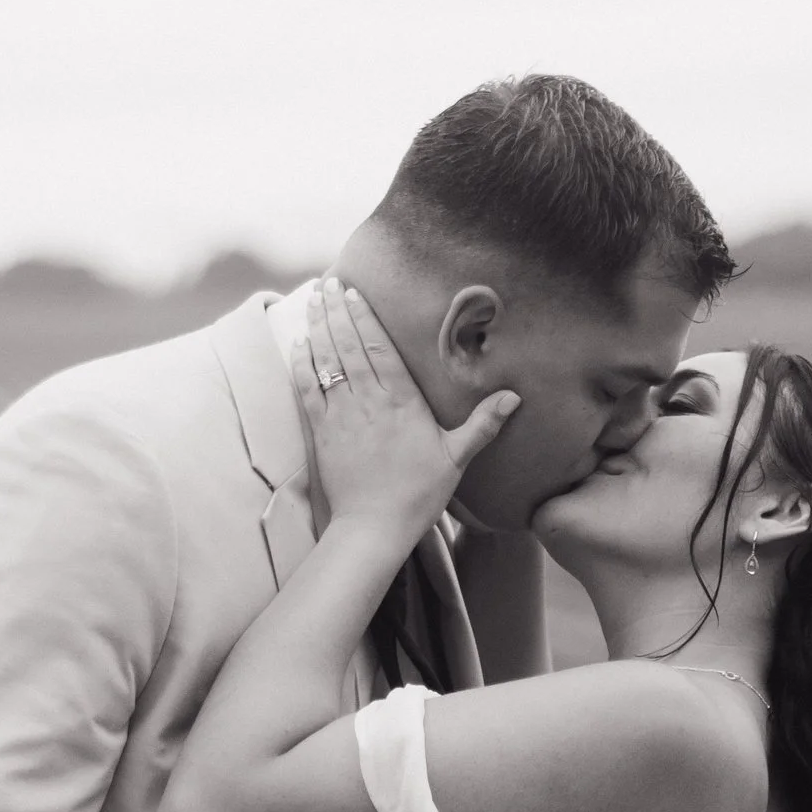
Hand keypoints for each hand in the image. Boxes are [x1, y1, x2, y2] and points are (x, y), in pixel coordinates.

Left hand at [292, 277, 517, 559]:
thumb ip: (482, 424)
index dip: (365, 317)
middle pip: (349, 345)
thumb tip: (514, 397)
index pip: (379, 347)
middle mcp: (369, 401)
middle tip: (328, 283)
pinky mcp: (321, 433)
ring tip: (313, 300)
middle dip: (337, 311)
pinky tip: (298, 345)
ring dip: (318, 328)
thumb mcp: (456, 458)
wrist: (374, 528)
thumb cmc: (417, 494)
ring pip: (326, 361)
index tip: (354, 292)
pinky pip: (307, 390)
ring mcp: (341, 415)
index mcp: (402, 401)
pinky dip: (301, 365)